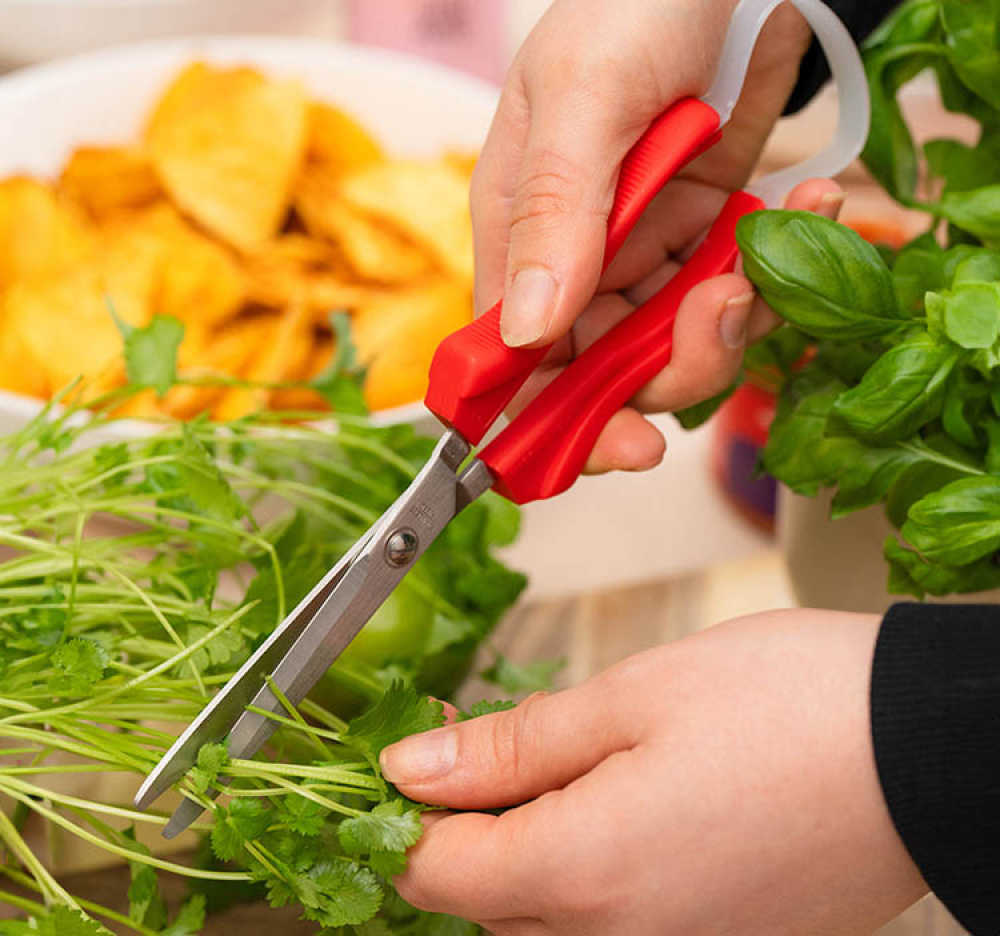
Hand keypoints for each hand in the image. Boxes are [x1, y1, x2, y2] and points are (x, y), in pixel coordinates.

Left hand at [382, 610, 927, 935]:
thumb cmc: (782, 704)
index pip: (433, 874)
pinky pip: (614, 924)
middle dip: (468, 821)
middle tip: (491, 736)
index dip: (407, 808)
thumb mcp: (627, 698)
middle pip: (486, 901)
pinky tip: (629, 798)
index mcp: (583, 875)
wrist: (922, 747)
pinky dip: (592, 867)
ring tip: (572, 758)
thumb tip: (408, 771)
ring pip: (546, 917)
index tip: (419, 746)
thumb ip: (509, 746)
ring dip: (530, 843)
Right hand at [473, 0, 837, 473]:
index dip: (556, 418)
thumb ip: (553, 215)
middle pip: (605, 367)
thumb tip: (523, 335)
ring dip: (733, 314)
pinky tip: (809, 200)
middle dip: (670, 365)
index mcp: (520, 230)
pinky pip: (736, 286)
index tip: (623, 446)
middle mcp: (576, 253)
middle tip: (721, 312)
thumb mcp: (583, 96)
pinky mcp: (707, 228)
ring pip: (677, 340)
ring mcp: (645, 246)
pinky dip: (778, 264)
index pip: (516, 359)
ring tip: (768, 244)